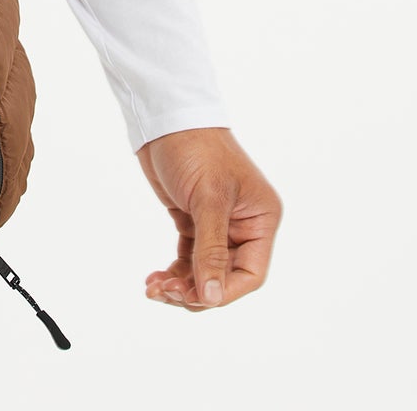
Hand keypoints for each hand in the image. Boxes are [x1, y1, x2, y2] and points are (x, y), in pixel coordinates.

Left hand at [136, 126, 280, 310]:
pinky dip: (174, 271)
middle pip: (225, 277)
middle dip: (197, 290)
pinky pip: (189, 258)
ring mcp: (217, 224)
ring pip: (205, 271)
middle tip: (166, 292)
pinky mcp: (193, 220)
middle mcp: (243, 225)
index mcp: (260, 219)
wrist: (165, 118)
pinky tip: (155, 279)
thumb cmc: (196, 148)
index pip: (250, 273)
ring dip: (181, 285)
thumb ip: (211, 250)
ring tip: (155, 288)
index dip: (225, 291)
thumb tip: (212, 297)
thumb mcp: (208, 200)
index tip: (196, 298)